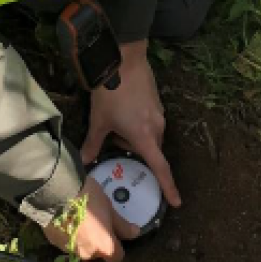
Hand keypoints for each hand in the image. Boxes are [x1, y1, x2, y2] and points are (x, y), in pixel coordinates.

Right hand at [44, 175, 139, 261]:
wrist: (57, 192)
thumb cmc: (89, 198)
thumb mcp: (109, 208)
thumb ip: (122, 225)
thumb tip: (135, 233)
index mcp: (104, 246)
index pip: (116, 257)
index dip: (117, 247)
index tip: (113, 234)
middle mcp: (87, 253)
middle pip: (97, 252)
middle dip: (97, 241)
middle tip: (95, 222)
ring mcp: (69, 250)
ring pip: (81, 248)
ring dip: (82, 238)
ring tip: (79, 219)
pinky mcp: (54, 243)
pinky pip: (66, 242)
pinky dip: (68, 234)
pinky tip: (66, 219)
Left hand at [80, 40, 181, 207]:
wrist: (123, 59)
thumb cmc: (110, 93)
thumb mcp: (99, 121)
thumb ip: (93, 144)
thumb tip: (84, 162)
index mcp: (145, 137)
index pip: (160, 168)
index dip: (168, 187)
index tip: (176, 202)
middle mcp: (157, 127)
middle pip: (149, 150)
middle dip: (132, 150)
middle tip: (112, 140)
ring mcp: (159, 113)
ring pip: (148, 135)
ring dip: (133, 135)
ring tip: (113, 121)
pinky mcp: (156, 102)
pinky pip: (149, 121)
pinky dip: (136, 123)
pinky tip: (121, 109)